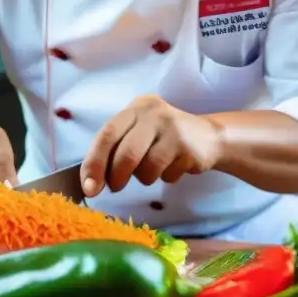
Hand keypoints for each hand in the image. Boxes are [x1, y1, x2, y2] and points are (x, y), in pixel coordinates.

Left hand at [81, 95, 222, 195]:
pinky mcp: (188, 147)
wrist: (209, 137)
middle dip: (116, 177)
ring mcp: (173, 129)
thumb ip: (115, 150)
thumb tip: (90, 181)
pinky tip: (173, 165)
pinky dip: (165, 177)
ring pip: (147, 168)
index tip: (88, 187)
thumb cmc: (163, 139)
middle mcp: (153, 113)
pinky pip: (166, 174)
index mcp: (135, 109)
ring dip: (145, 177)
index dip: (94, 163)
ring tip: (154, 168)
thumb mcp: (138, 134)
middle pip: (126, 154)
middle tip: (115, 187)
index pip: (107, 135)